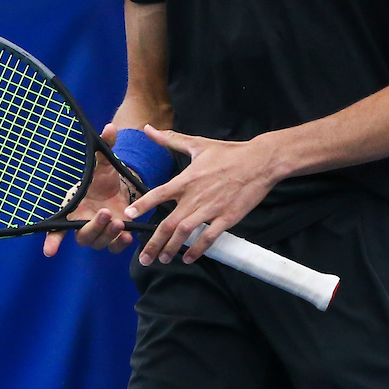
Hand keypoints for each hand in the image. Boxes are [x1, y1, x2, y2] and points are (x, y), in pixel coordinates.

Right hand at [43, 124, 135, 257]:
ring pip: (98, 242)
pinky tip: (129, 236)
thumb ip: (105, 148)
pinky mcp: (113, 238)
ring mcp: (98, 232)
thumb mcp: (104, 163)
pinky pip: (114, 247)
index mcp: (73, 207)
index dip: (52, 240)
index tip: (49, 252)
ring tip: (120, 223)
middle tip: (105, 213)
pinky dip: (120, 244)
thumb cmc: (103, 178)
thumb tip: (110, 128)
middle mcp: (82, 223)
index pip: (57, 227)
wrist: (119, 189)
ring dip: (108, 235)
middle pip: (82, 236)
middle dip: (93, 227)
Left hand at [123, 125, 285, 264]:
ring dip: (172, 248)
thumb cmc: (228, 153)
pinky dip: (198, 249)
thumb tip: (149, 129)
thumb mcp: (197, 144)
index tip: (128, 216)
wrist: (259, 161)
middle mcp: (195, 197)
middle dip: (154, 243)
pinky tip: (189, 258)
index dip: (143, 205)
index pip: (159, 194)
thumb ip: (170, 140)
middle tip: (144, 258)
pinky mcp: (228, 218)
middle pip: (169, 223)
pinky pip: (209, 237)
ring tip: (163, 260)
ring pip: (186, 233)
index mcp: (186, 180)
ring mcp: (211, 209)